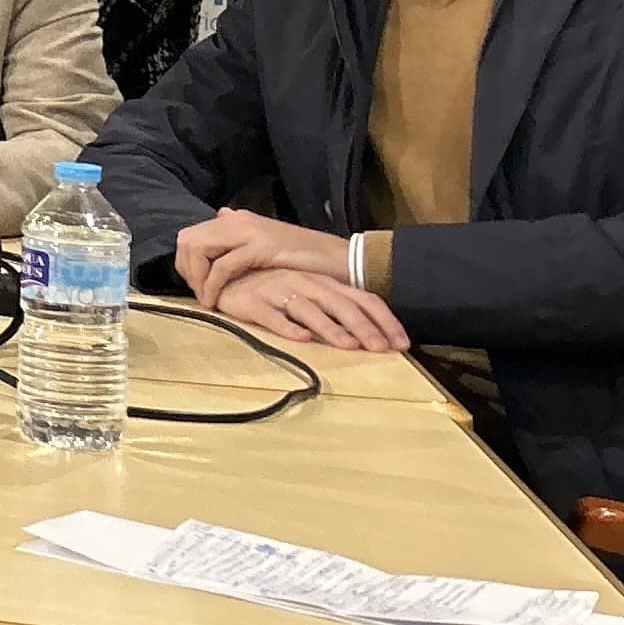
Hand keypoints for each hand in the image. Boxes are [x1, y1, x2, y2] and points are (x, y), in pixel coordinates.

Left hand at [172, 208, 348, 297]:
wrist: (340, 258)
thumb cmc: (302, 258)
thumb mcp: (265, 243)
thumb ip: (240, 234)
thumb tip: (220, 215)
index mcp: (236, 219)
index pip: (190, 235)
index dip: (185, 261)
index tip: (195, 284)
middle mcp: (237, 220)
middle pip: (188, 240)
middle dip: (186, 269)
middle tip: (198, 293)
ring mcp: (248, 231)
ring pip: (199, 249)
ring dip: (196, 278)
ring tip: (206, 299)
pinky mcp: (260, 248)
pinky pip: (223, 266)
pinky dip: (213, 284)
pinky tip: (216, 301)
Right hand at [200, 265, 410, 350]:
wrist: (222, 274)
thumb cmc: (270, 289)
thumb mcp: (307, 294)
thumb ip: (333, 310)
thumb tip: (368, 336)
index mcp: (323, 283)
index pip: (363, 299)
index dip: (384, 320)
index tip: (401, 344)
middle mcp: (304, 283)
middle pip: (341, 304)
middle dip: (364, 327)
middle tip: (381, 349)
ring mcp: (278, 291)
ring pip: (310, 309)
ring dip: (331, 327)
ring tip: (347, 346)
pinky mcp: (252, 302)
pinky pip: (271, 315)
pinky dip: (286, 326)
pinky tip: (300, 339)